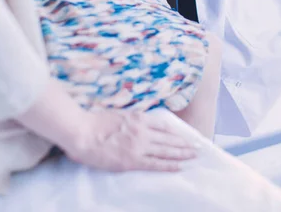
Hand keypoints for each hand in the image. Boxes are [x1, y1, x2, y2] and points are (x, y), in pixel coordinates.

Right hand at [65, 109, 198, 171]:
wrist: (82, 132)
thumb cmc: (95, 122)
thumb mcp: (118, 114)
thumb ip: (132, 119)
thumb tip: (140, 122)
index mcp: (138, 118)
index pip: (163, 126)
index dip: (176, 132)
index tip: (186, 135)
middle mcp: (142, 131)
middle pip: (169, 138)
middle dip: (184, 143)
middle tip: (198, 147)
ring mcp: (139, 146)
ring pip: (166, 150)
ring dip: (182, 153)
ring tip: (194, 156)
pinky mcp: (132, 160)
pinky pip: (155, 164)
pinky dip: (169, 165)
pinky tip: (179, 166)